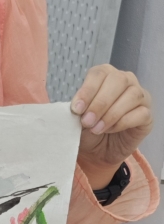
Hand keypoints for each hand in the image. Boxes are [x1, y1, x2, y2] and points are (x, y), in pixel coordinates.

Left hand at [71, 65, 152, 184]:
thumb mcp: (78, 118)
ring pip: (132, 95)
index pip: (99, 73)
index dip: (87, 90)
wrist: (99, 150)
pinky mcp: (147, 115)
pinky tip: (110, 130)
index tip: (76, 109)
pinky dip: (123, 123)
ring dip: (111, 114)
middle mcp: (126, 81)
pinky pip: (140, 113)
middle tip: (87, 121)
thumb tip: (77, 108)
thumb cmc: (89, 128)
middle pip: (118, 80)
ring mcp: (140, 97)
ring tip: (96, 129)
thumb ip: (78, 109)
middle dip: (100, 102)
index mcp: (106, 75)